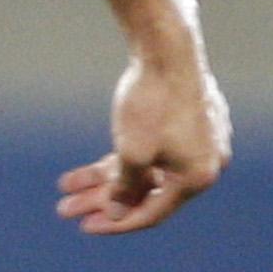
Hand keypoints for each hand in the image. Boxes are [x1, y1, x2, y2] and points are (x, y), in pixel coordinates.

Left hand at [58, 43, 227, 235]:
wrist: (168, 47)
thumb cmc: (153, 103)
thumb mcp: (132, 153)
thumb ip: (125, 188)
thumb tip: (118, 213)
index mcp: (198, 177)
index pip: (152, 213)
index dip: (115, 222)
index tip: (83, 225)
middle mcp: (206, 162)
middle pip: (145, 191)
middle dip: (102, 200)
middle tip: (66, 207)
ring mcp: (199, 139)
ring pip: (147, 168)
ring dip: (107, 178)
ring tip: (69, 184)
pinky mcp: (190, 118)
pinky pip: (156, 148)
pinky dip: (127, 156)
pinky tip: (97, 164)